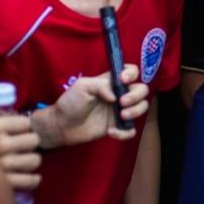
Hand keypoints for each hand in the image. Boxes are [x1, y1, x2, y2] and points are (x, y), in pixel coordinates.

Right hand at [0, 110, 41, 190]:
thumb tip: (11, 112)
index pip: (26, 123)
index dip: (22, 126)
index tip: (17, 130)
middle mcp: (0, 145)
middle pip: (34, 140)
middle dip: (28, 142)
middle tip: (20, 145)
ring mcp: (3, 166)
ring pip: (35, 160)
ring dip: (29, 160)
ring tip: (21, 160)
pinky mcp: (5, 184)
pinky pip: (30, 181)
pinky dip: (31, 180)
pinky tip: (27, 175)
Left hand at [34, 64, 150, 148]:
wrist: (61, 125)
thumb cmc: (70, 102)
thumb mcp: (82, 86)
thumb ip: (100, 86)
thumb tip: (116, 96)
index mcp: (112, 82)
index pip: (132, 72)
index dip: (132, 73)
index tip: (123, 81)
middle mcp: (119, 95)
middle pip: (142, 90)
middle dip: (136, 96)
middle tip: (122, 103)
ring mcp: (120, 111)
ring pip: (142, 108)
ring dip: (136, 111)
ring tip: (121, 116)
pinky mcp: (117, 127)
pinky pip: (131, 130)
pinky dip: (125, 132)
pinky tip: (110, 132)